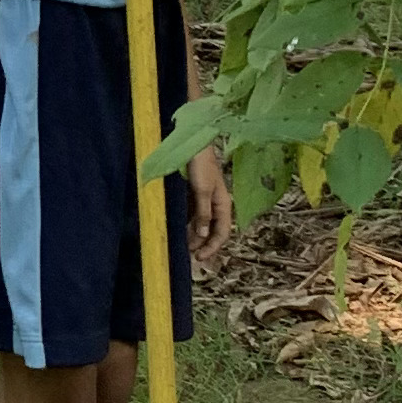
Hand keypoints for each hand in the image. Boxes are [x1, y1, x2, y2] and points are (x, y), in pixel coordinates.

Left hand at [187, 145, 232, 262]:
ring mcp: (204, 201)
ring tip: (182, 248)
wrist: (193, 144)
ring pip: (201, 225)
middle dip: (202, 245)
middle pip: (211, 232)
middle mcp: (215, 206)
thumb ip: (204, 213)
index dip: (212, 247)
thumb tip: (203, 234)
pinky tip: (178, 232)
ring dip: (193, 237)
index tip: (200, 257)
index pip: (222, 233)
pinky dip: (187, 225)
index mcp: (223, 205)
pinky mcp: (193, 196)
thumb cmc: (201, 164)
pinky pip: (192, 216)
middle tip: (189, 258)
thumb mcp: (203, 190)